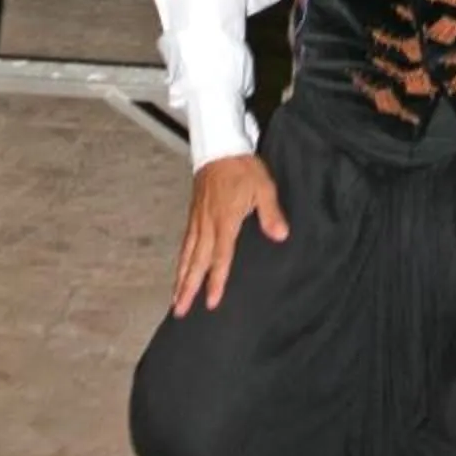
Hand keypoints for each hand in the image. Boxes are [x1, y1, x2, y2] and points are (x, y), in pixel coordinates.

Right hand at [170, 152, 288, 315]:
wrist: (219, 144)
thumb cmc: (242, 166)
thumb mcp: (263, 186)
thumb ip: (271, 212)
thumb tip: (281, 235)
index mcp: (225, 220)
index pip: (220, 257)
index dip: (216, 281)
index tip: (211, 302)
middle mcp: (207, 224)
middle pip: (196, 262)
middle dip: (188, 288)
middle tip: (179, 311)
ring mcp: (198, 219)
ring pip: (187, 254)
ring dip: (180, 277)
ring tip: (175, 299)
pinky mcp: (194, 213)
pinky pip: (185, 242)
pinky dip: (181, 259)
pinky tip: (180, 268)